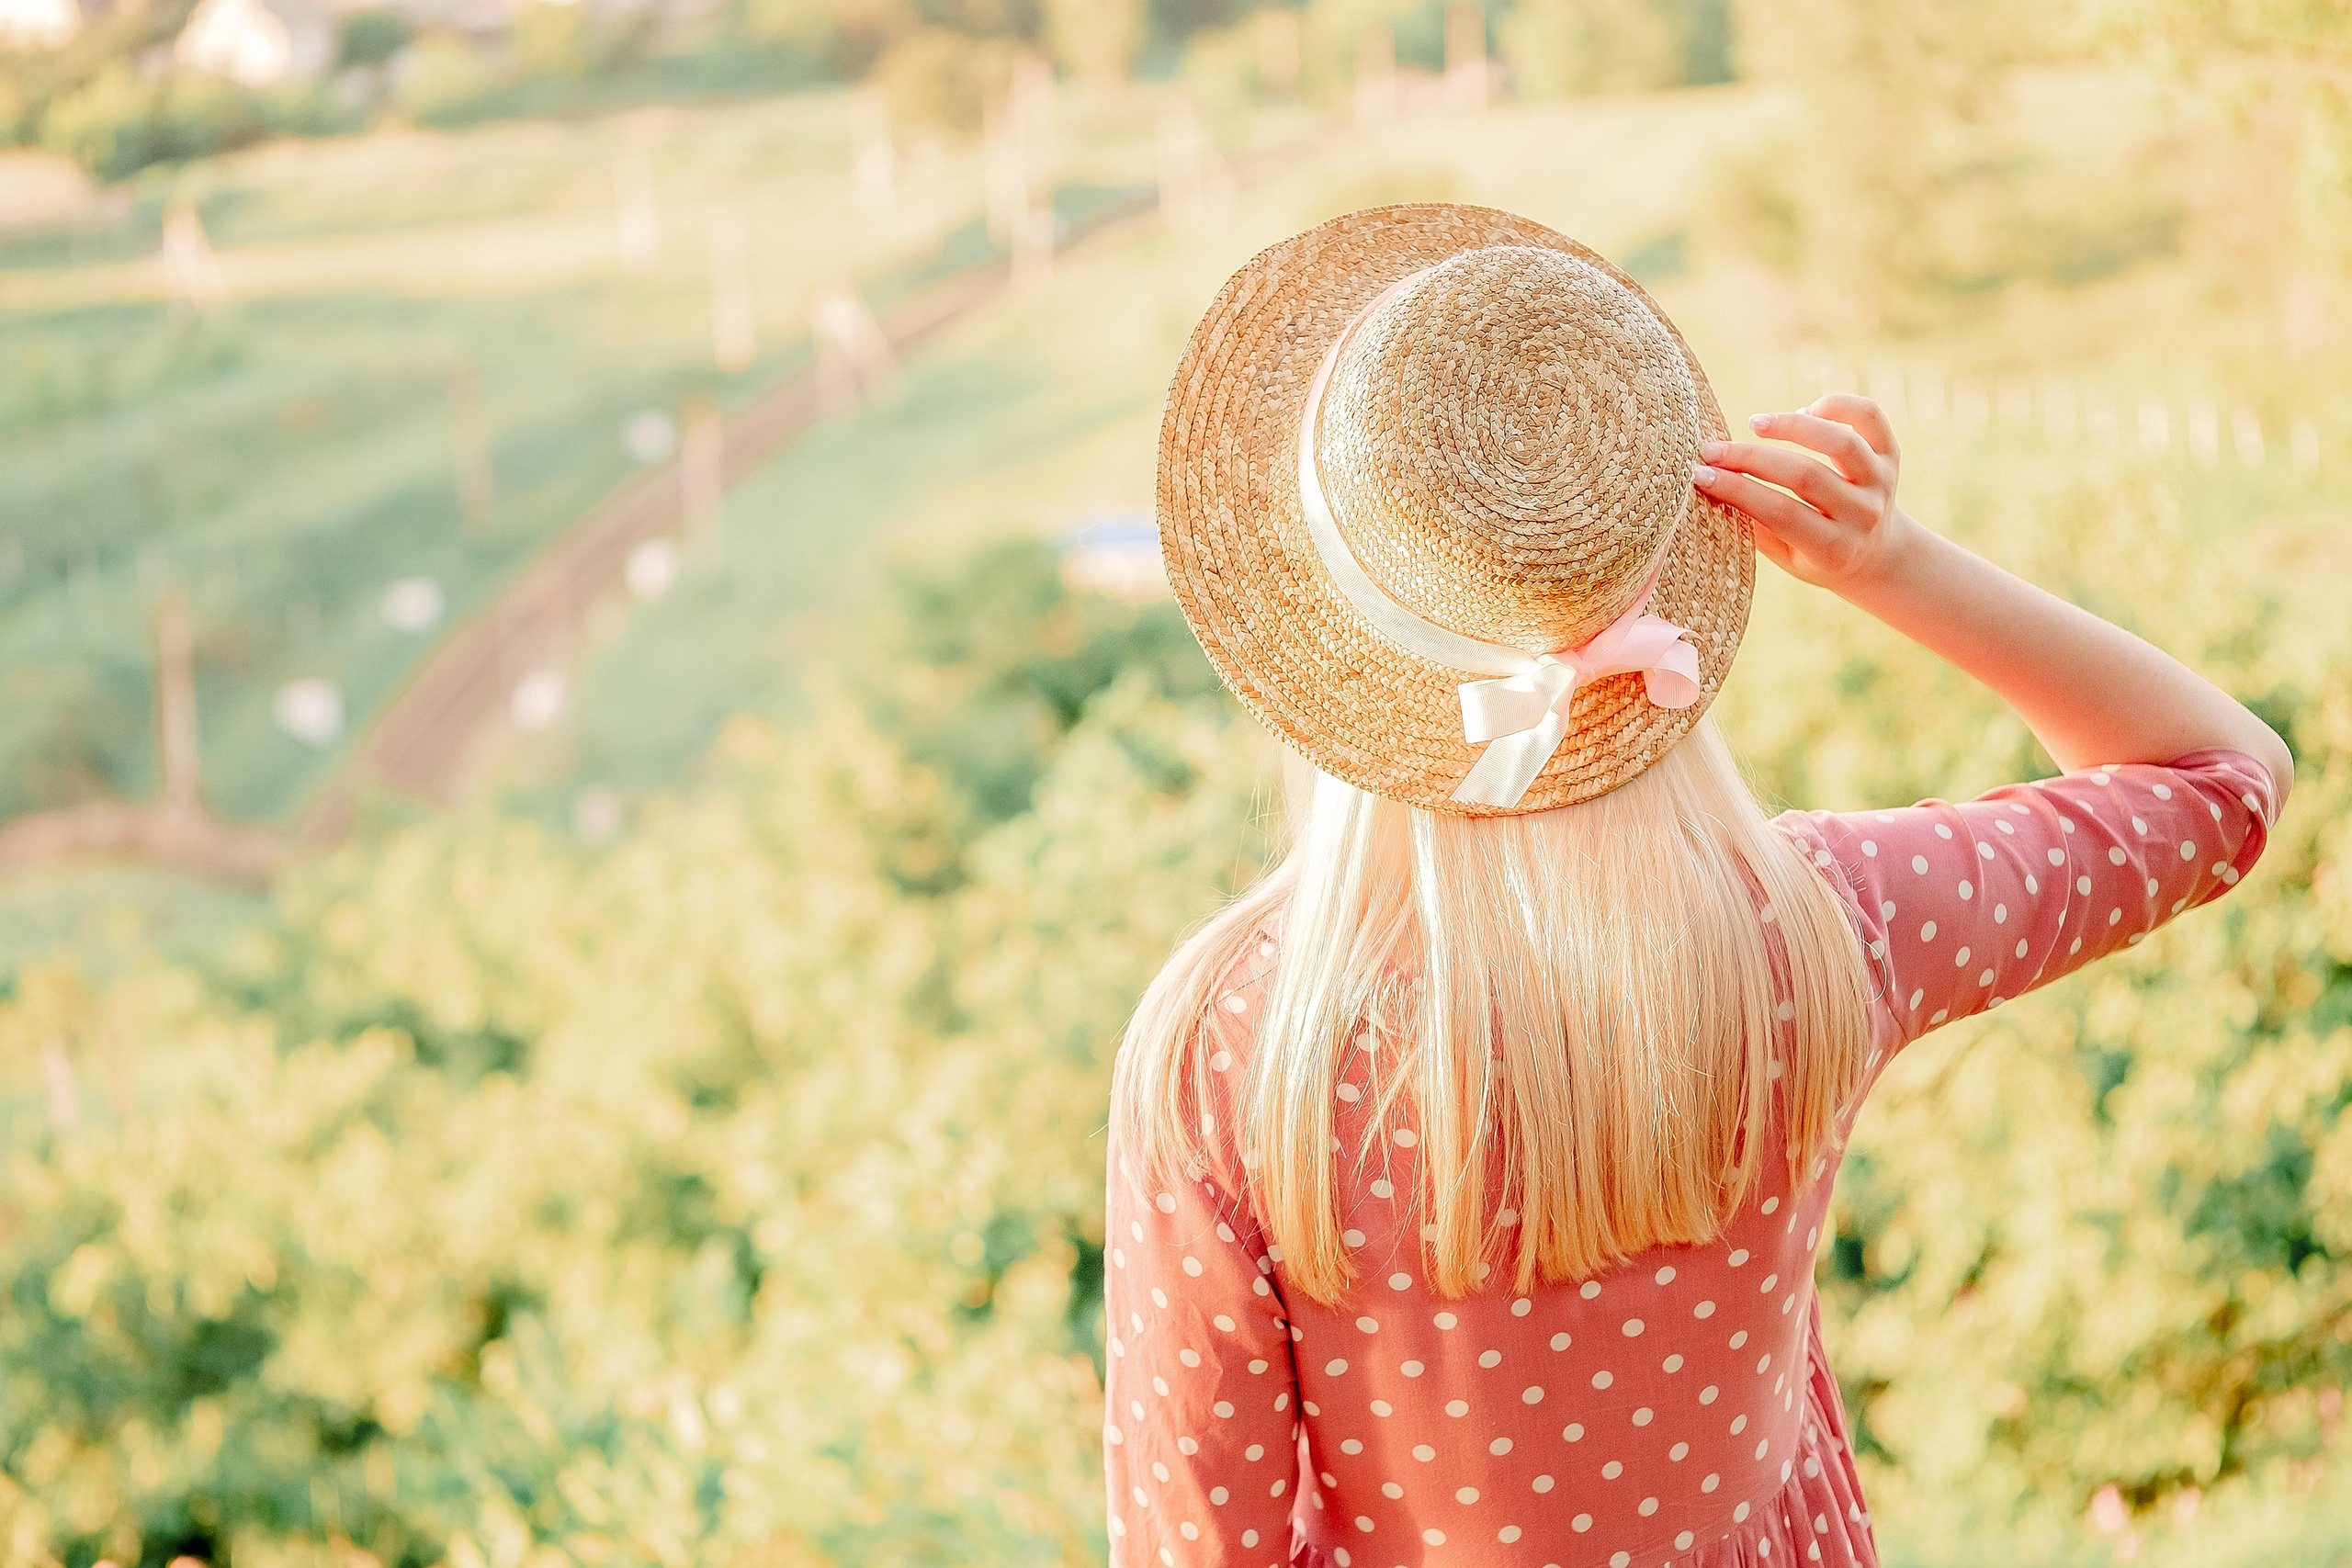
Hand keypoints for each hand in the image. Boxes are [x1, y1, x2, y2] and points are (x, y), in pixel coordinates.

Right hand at [1690, 394, 1916, 592]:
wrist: (1877, 555)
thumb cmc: (1817, 556)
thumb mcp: (1786, 557)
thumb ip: (1756, 526)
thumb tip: (1712, 486)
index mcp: (1834, 548)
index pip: (1780, 512)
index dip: (1737, 490)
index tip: (1700, 474)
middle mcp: (1863, 514)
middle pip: (1804, 475)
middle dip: (1749, 458)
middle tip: (1710, 449)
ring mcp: (1881, 482)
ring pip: (1839, 442)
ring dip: (1791, 426)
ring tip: (1755, 423)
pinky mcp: (1891, 455)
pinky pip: (1869, 416)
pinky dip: (1836, 405)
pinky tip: (1805, 411)